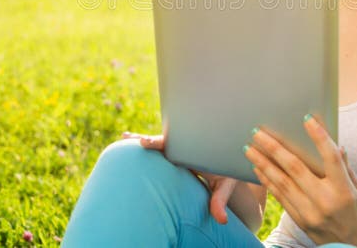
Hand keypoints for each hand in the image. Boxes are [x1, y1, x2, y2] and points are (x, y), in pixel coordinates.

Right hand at [120, 132, 239, 224]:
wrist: (231, 164)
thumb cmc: (228, 174)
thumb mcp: (225, 185)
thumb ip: (220, 200)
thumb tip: (221, 221)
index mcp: (193, 149)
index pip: (172, 144)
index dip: (156, 142)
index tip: (144, 142)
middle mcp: (185, 146)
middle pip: (162, 141)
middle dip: (146, 139)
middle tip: (127, 137)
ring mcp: (181, 150)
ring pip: (160, 143)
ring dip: (142, 140)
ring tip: (124, 136)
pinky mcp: (177, 156)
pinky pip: (161, 151)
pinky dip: (148, 148)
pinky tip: (130, 145)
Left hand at [243, 117, 356, 246]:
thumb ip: (347, 168)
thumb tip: (336, 146)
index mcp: (345, 191)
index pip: (330, 158)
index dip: (319, 137)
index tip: (306, 119)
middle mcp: (326, 202)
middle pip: (296, 168)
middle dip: (274, 148)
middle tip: (258, 132)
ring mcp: (311, 213)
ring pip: (282, 183)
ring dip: (263, 163)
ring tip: (249, 148)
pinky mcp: (301, 222)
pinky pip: (280, 197)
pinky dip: (268, 181)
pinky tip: (258, 168)